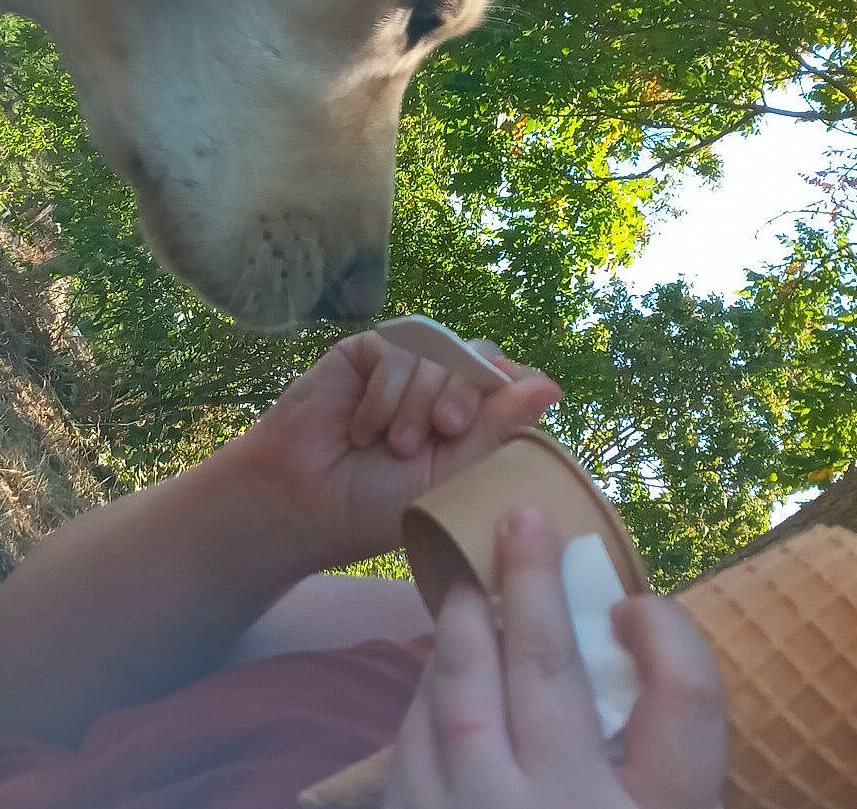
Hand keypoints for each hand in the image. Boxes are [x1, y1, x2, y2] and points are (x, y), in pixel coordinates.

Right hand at [220, 330, 560, 571]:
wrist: (305, 503)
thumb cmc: (377, 506)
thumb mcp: (450, 476)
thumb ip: (497, 428)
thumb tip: (552, 386)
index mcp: (474, 422)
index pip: (513, 382)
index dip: (509, 389)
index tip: (494, 419)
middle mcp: (444, 388)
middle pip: (481, 359)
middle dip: (464, 396)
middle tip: (441, 433)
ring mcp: (407, 367)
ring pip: (439, 353)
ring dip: (417, 402)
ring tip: (392, 445)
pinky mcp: (368, 352)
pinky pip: (397, 349)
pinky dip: (384, 393)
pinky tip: (363, 428)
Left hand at [385, 508, 725, 808]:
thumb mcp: (662, 807)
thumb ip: (657, 746)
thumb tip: (622, 644)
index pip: (687, 694)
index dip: (666, 632)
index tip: (631, 604)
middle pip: (548, 671)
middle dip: (530, 584)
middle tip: (522, 521)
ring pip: (461, 698)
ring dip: (461, 630)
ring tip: (468, 587)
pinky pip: (413, 743)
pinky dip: (430, 697)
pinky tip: (442, 675)